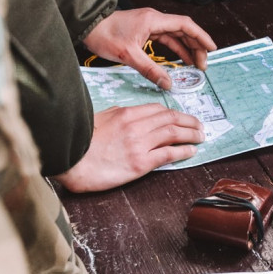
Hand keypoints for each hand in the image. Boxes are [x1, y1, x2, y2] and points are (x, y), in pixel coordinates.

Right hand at [54, 105, 204, 191]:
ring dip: (191, 134)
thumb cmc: (81, 142)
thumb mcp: (100, 119)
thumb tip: (129, 115)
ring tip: (201, 136)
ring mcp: (139, 144)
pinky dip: (183, 151)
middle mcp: (136, 126)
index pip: (157, 110)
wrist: (71, 161)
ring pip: (173, 134)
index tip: (182, 118)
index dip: (174, 114)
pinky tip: (191, 151)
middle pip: (170, 119)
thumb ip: (117, 116)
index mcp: (125, 114)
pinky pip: (168, 154)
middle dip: (188, 121)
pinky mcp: (140, 163)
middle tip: (199, 125)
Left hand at [83, 7, 216, 89]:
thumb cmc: (104, 35)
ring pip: (175, 35)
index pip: (185, 26)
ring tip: (195, 65)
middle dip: (196, 47)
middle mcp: (154, 19)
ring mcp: (149, 24)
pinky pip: (165, 39)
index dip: (201, 37)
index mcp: (154, 20)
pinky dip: (174, 49)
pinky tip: (179, 60)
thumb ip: (150, 70)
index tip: (212, 48)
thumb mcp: (128, 56)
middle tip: (204, 64)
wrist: (88, 25)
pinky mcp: (144, 30)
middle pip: (184, 31)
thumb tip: (168, 83)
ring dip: (187, 49)